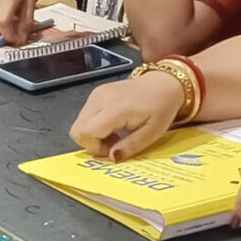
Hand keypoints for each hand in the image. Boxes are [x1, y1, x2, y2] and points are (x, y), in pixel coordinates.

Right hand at [71, 71, 186, 158]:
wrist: (162, 83)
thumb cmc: (161, 108)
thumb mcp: (152, 132)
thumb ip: (131, 146)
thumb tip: (112, 157)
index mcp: (116, 108)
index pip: (87, 132)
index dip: (95, 148)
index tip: (112, 150)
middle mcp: (101, 98)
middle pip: (77, 129)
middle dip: (91, 143)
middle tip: (112, 144)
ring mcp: (96, 94)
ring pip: (79, 123)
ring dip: (92, 135)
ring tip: (114, 135)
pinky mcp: (96, 93)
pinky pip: (84, 116)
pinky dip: (93, 126)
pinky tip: (112, 126)